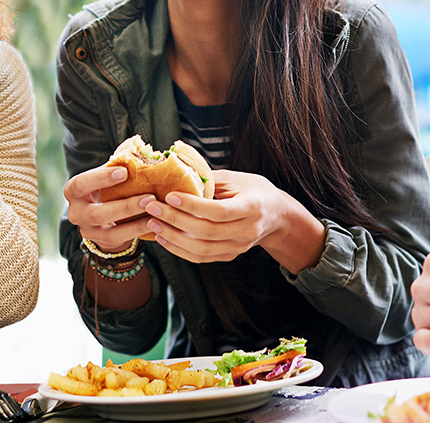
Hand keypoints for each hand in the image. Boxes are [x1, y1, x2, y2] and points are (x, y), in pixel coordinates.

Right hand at [64, 164, 154, 249]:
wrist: (102, 214)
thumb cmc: (106, 186)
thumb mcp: (106, 175)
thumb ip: (117, 164)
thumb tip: (138, 149)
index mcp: (74, 190)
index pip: (81, 184)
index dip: (101, 178)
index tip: (124, 172)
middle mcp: (75, 212)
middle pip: (96, 214)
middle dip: (125, 206)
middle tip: (149, 197)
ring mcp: (87, 230)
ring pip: (109, 231)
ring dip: (134, 222)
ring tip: (154, 211)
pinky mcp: (101, 242)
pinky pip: (120, 239)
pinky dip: (138, 231)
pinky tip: (154, 223)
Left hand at [140, 169, 324, 272]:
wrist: (277, 216)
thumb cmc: (255, 190)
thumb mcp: (237, 178)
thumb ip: (210, 179)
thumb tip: (177, 171)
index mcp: (252, 207)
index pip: (218, 211)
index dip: (192, 205)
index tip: (170, 195)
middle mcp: (247, 231)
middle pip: (207, 232)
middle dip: (176, 220)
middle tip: (152, 208)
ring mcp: (239, 247)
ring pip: (202, 250)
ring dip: (174, 238)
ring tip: (153, 224)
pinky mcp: (230, 255)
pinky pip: (202, 258)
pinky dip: (180, 250)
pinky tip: (164, 238)